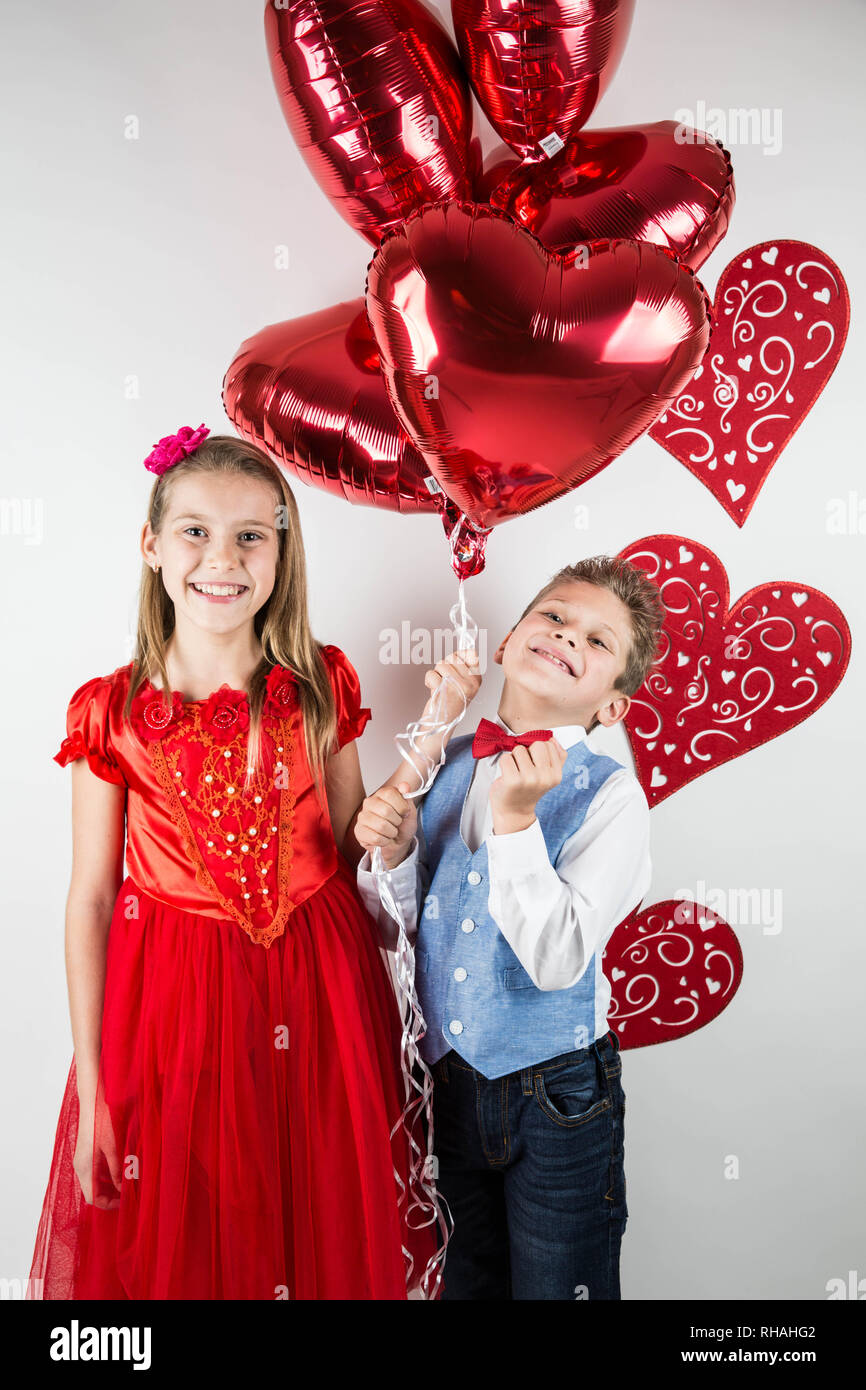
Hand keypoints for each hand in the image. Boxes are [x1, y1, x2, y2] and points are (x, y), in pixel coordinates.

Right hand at [74, 1093, 121, 1209]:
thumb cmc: (102, 1123)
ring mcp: (82, 1160)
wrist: (93, 1102)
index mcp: (84, 1169)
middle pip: (92, 1192)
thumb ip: (117, 1170)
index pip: (92, 1198)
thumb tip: (122, 1189)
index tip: (124, 1202)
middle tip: (127, 1196)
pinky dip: (106, 1177)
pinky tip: (120, 1172)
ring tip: (126, 1186)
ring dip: (108, 1187)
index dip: (107, 1204)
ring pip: (93, 1182)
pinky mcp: (86, 1153)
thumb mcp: (113, 1148)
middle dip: (109, 1197)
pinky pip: (94, 1172)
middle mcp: (80, 1167)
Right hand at [354, 781, 417, 867]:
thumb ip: (407, 797)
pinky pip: (376, 838)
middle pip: (386, 811)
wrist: (397, 843)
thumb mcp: (409, 810)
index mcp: (382, 794)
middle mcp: (369, 802)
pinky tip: (383, 838)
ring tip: (391, 831)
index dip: (401, 806)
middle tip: (397, 823)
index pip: (390, 794)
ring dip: (391, 832)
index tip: (405, 812)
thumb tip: (405, 786)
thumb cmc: (402, 825)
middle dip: (397, 821)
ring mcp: (362, 817)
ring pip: (381, 826)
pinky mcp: (359, 831)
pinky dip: (384, 841)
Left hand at [422, 646, 480, 727]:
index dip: (459, 656)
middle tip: (445, 680)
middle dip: (444, 666)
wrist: (442, 722)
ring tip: (441, 687)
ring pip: (441, 664)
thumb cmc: (450, 702)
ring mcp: (457, 687)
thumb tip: (467, 649)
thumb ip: (464, 667)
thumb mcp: (463, 685)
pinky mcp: (444, 691)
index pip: (472, 654)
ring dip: (436, 674)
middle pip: (452, 657)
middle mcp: (469, 683)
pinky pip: (432, 674)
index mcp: (476, 680)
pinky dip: (429, 681)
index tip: (454, 665)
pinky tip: (434, 691)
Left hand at [489, 739, 567, 833]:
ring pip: (519, 749)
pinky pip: (506, 758)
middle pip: (536, 744)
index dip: (537, 750)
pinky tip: (507, 774)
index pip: (548, 744)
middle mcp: (545, 777)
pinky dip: (504, 763)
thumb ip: (556, 756)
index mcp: (556, 775)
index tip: (534, 763)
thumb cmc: (527, 790)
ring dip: (514, 758)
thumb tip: (553, 738)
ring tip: (515, 771)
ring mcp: (529, 779)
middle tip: (523, 766)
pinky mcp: (512, 780)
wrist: (514, 811)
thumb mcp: (548, 775)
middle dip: (527, 751)